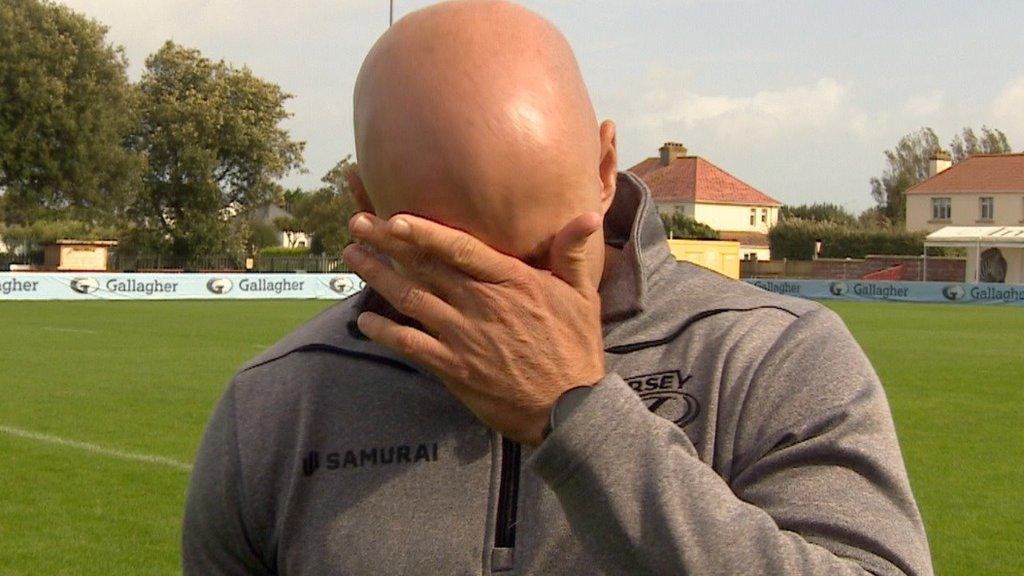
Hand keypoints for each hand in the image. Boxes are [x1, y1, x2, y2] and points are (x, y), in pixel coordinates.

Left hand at [342, 211, 605, 445]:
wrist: (568, 409)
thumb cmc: (575, 349)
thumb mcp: (584, 297)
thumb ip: (574, 254)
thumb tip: (589, 214)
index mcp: (512, 281)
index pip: (460, 249)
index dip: (424, 232)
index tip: (394, 217)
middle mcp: (482, 304)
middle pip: (425, 267)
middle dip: (386, 244)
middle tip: (357, 224)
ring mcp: (464, 337)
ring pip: (411, 300)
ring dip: (378, 277)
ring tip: (352, 257)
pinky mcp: (454, 368)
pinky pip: (411, 345)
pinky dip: (385, 332)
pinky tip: (363, 319)